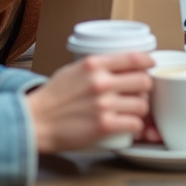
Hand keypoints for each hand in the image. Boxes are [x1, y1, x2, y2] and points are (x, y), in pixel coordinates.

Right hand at [27, 52, 153, 152]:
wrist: (35, 121)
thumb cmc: (51, 98)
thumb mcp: (72, 70)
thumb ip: (96, 67)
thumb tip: (119, 65)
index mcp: (94, 64)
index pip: (134, 57)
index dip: (147, 62)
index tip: (150, 66)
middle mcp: (101, 81)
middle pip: (144, 81)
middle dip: (144, 89)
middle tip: (138, 94)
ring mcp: (104, 104)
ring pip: (142, 104)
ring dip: (140, 110)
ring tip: (131, 112)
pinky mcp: (104, 125)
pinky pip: (135, 124)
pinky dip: (135, 127)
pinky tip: (128, 126)